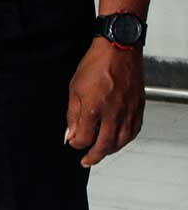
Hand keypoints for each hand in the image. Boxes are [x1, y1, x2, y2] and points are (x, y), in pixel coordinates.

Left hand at [66, 38, 145, 167]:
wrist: (119, 48)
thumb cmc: (96, 64)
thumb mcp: (74, 88)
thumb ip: (73, 114)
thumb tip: (70, 133)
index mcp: (94, 108)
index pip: (84, 138)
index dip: (76, 144)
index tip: (72, 142)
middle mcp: (113, 112)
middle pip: (104, 145)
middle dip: (93, 156)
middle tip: (86, 161)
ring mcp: (128, 111)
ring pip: (121, 141)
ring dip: (110, 150)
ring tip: (101, 153)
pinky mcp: (139, 107)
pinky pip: (134, 130)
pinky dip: (126, 139)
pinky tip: (119, 140)